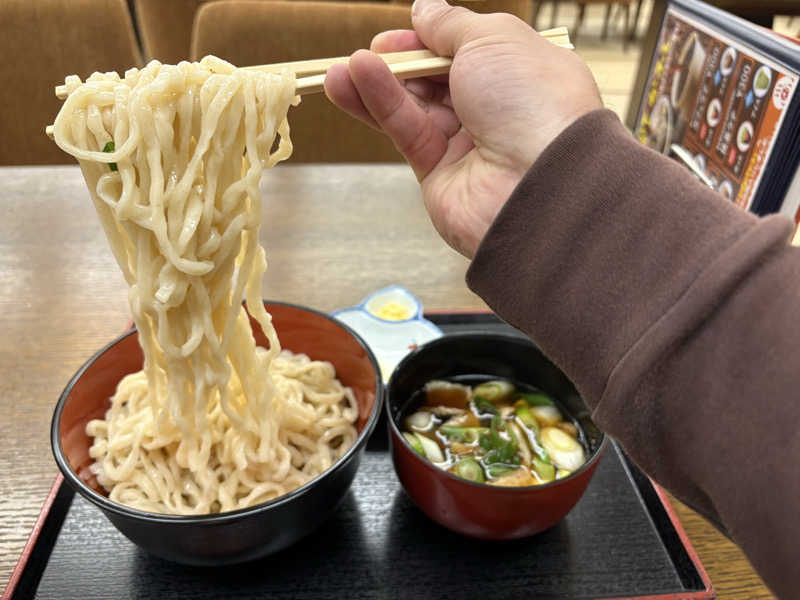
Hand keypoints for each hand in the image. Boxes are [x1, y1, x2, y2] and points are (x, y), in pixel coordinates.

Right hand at [324, 0, 601, 256]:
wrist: (537, 184)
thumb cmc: (530, 101)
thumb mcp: (491, 39)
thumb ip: (451, 25)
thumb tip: (424, 9)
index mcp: (521, 73)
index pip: (469, 49)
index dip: (434, 38)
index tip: (406, 29)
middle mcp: (496, 109)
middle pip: (438, 79)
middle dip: (402, 61)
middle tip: (371, 50)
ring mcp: (468, 144)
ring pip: (415, 106)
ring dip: (377, 85)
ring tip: (338, 70)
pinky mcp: (440, 173)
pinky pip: (406, 131)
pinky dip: (380, 105)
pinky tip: (352, 81)